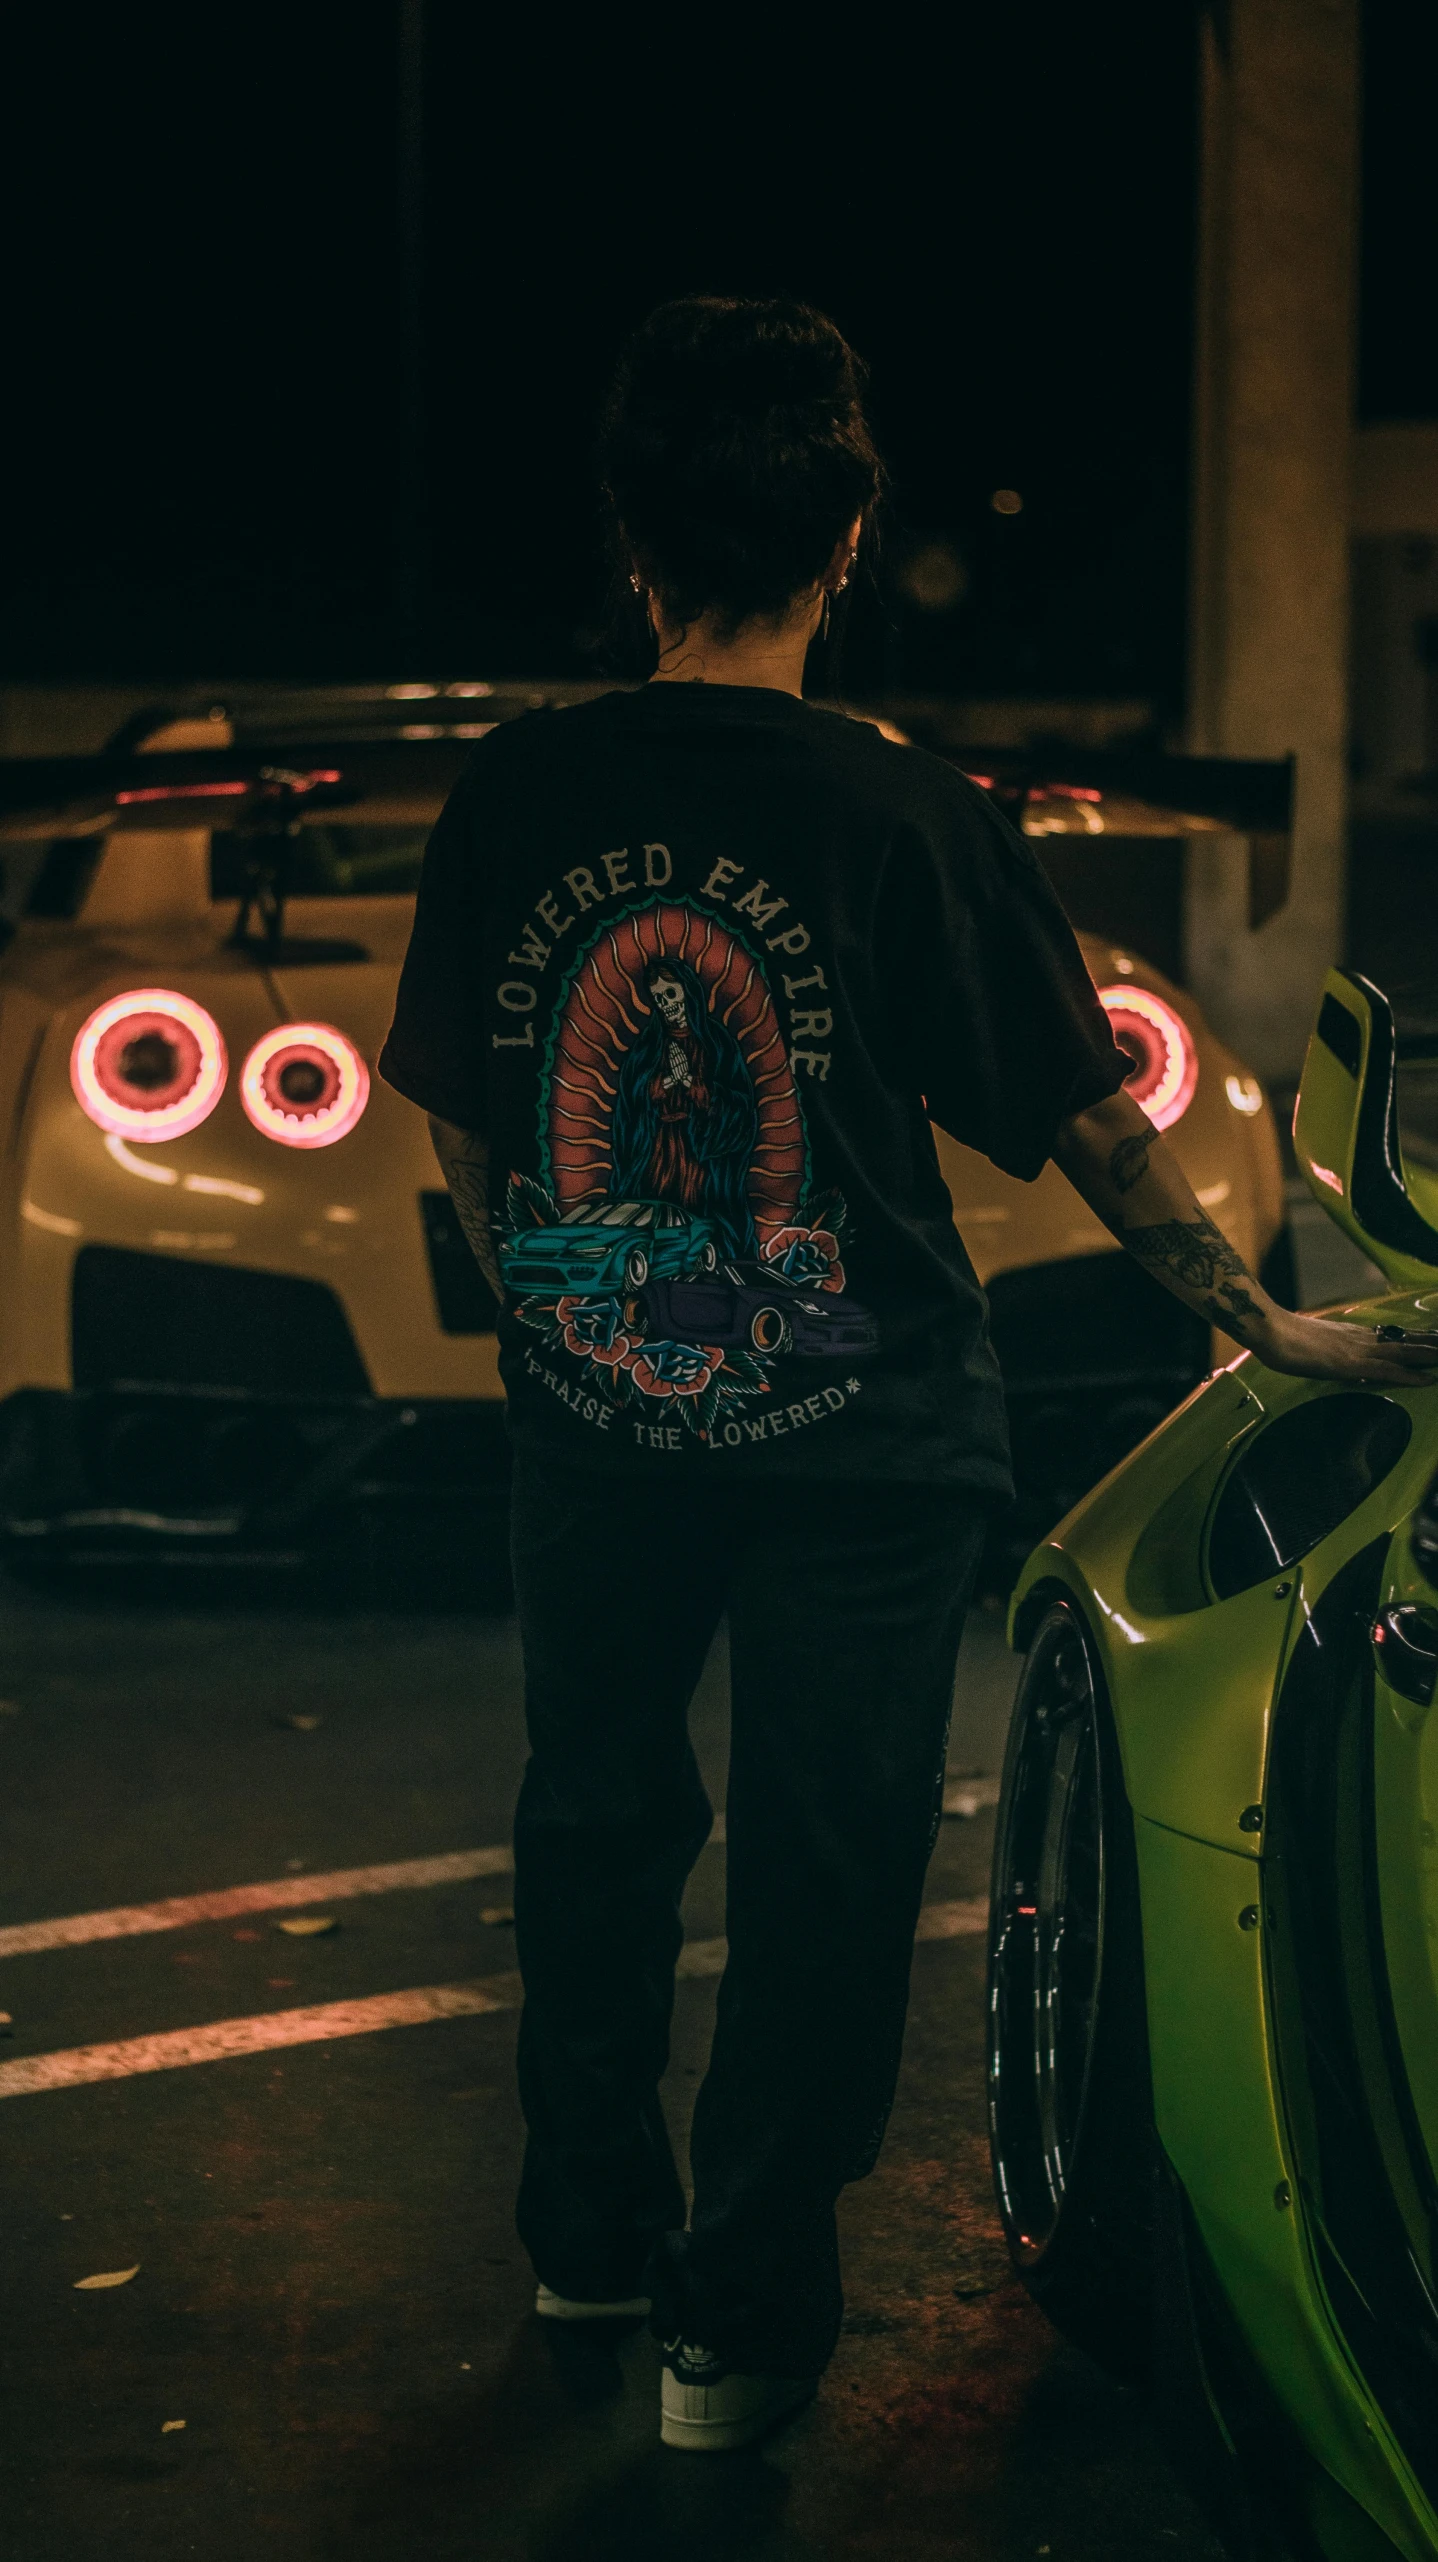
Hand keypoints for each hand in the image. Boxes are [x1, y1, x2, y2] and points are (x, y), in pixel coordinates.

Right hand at [1251, 1308, 1437, 1385]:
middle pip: (1407, 1341)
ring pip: (1406, 1353)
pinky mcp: (1351, 1364)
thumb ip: (1333, 1351)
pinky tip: (1428, 1379)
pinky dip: (1411, 1375)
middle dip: (1432, 1345)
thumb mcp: (1315, 1346)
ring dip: (1431, 1356)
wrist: (1271, 1330)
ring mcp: (1358, 1350)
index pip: (1395, 1336)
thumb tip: (1338, 1360)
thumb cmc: (1284, 1338)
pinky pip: (1388, 1370)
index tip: (1436, 1339)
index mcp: (1354, 1335)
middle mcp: (1362, 1339)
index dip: (1419, 1338)